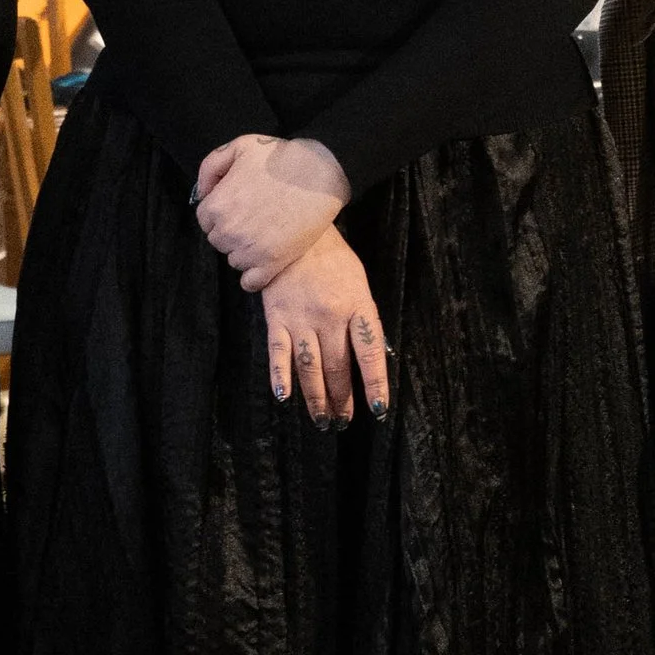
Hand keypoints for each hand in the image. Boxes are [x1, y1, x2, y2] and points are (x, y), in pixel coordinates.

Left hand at [194, 132, 349, 289]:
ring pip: (235, 260)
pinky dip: (254, 277)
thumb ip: (211, 167)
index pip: (205, 220)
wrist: (319, 172)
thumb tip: (202, 193)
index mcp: (217, 205)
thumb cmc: (280, 157)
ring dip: (244, 252)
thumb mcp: (239, 147)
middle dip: (232, 232)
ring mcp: (250, 250)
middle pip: (219, 241)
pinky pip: (250, 282)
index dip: (222, 214)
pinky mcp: (272, 263)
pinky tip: (264, 264)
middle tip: (254, 219)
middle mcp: (228, 231)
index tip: (239, 208)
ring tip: (265, 235)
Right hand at [260, 232, 390, 429]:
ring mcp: (301, 319)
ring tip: (322, 420)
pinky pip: (278, 354)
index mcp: (357, 306)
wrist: (294, 233)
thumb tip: (373, 356)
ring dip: (316, 398)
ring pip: (310, 368)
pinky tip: (285, 397)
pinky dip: (280, 377)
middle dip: (342, 399)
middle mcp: (330, 317)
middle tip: (344, 421)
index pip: (369, 354)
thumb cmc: (333, 260)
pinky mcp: (276, 319)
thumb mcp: (360, 284)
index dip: (374, 384)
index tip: (377, 409)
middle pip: (338, 368)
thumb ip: (364, 319)